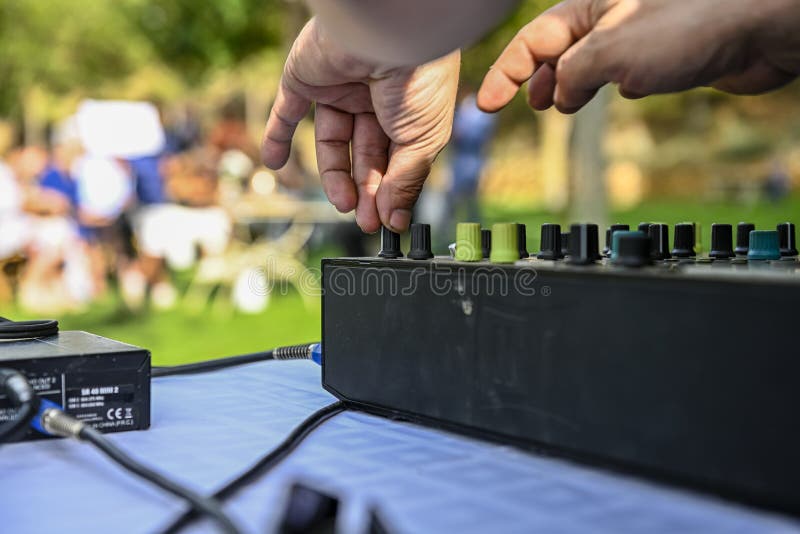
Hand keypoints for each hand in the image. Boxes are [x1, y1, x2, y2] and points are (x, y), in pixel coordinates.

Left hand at [262, 18, 459, 232]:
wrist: (390, 32)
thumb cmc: (419, 82)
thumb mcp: (422, 141)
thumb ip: (406, 182)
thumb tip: (395, 220)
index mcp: (409, 109)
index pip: (396, 157)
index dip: (390, 190)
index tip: (386, 222)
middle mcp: (375, 98)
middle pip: (365, 153)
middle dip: (365, 189)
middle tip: (365, 219)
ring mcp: (339, 87)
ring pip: (332, 140)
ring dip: (334, 175)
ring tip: (342, 203)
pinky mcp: (305, 78)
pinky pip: (287, 111)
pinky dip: (277, 136)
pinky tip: (274, 163)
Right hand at [477, 0, 799, 113]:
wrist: (763, 26)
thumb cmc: (692, 23)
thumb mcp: (611, 52)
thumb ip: (572, 75)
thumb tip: (559, 95)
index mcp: (589, 4)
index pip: (533, 40)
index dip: (504, 73)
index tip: (486, 105)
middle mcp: (610, 16)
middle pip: (557, 48)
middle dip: (534, 77)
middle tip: (522, 105)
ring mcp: (637, 34)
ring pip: (589, 63)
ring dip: (570, 87)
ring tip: (558, 108)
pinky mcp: (664, 54)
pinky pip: (623, 70)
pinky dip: (609, 86)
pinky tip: (612, 96)